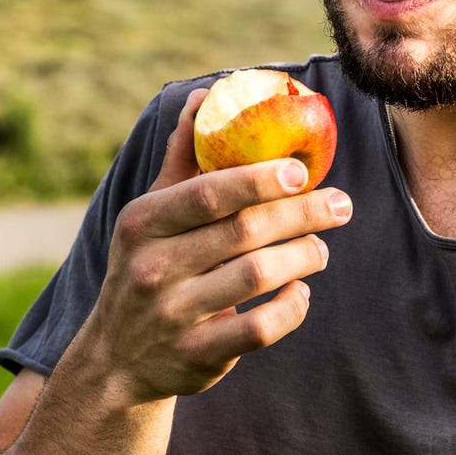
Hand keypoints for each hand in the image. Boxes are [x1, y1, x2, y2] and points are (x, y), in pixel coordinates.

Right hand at [93, 89, 353, 403]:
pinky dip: (290, 308)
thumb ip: (181, 157)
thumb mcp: (151, 215)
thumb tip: (205, 95)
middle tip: (340, 205)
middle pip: (244, 232)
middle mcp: (152, 267)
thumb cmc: (146, 267)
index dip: (259, 179)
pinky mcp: (196, 356)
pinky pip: (259, 329)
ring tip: (320, 248)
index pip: (208, 192)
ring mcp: (172, 315)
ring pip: (257, 277)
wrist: (115, 359)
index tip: (302, 171)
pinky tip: (300, 291)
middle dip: (302, 214)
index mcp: (143, 222)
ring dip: (303, 257)